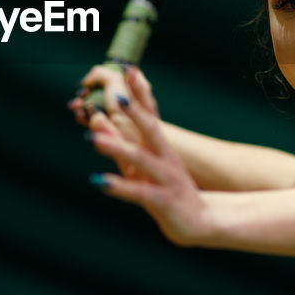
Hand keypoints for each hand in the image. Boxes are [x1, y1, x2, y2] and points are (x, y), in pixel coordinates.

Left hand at [86, 68, 210, 247]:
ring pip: (142, 160)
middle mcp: (166, 159)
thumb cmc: (168, 191)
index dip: (141, 93)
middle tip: (118, 95)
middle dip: (136, 112)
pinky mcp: (163, 201)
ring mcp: (166, 179)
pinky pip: (139, 192)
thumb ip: (122, 144)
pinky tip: (100, 181)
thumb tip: (97, 120)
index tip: (130, 70)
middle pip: (152, 130)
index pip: (151, 115)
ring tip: (94, 139)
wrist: (201, 224)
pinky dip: (120, 186)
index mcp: (161, 148)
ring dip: (118, 148)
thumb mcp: (144, 166)